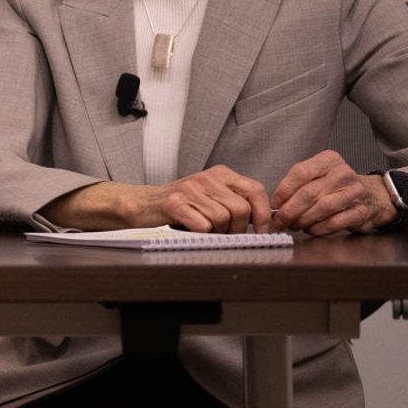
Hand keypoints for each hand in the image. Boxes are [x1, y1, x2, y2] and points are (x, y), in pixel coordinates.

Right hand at [45, 167, 270, 231]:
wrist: (142, 205)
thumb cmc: (180, 205)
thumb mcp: (211, 197)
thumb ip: (236, 203)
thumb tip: (265, 223)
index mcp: (221, 174)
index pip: (255, 191)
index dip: (263, 215)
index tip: (262, 231)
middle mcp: (207, 178)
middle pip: (240, 210)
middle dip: (236, 229)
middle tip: (222, 232)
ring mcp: (190, 189)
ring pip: (222, 220)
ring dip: (215, 232)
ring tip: (201, 228)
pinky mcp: (175, 203)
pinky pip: (202, 225)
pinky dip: (199, 233)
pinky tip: (189, 228)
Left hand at [270, 149, 393, 235]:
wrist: (374, 196)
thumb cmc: (338, 187)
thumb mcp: (319, 176)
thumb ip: (298, 185)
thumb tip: (276, 204)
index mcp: (329, 160)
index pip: (300, 172)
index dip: (284, 191)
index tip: (275, 204)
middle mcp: (343, 173)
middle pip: (309, 193)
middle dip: (290, 210)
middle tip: (280, 221)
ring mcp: (355, 192)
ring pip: (322, 208)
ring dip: (303, 220)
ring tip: (294, 226)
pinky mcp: (361, 212)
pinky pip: (335, 222)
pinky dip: (319, 228)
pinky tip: (311, 230)